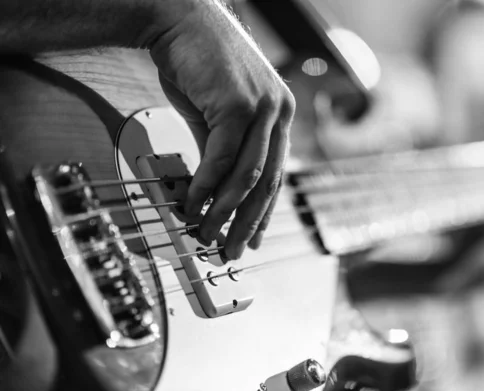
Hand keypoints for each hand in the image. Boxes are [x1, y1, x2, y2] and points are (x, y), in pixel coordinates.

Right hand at [149, 0, 294, 259]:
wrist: (178, 22)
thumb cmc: (196, 66)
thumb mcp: (215, 117)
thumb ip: (222, 153)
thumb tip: (215, 192)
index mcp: (280, 115)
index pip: (277, 174)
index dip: (264, 212)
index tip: (252, 237)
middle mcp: (279, 112)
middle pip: (269, 183)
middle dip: (248, 223)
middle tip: (233, 250)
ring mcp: (263, 108)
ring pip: (249, 177)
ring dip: (226, 212)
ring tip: (208, 235)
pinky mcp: (240, 105)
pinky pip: (222, 160)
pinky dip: (207, 188)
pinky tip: (194, 206)